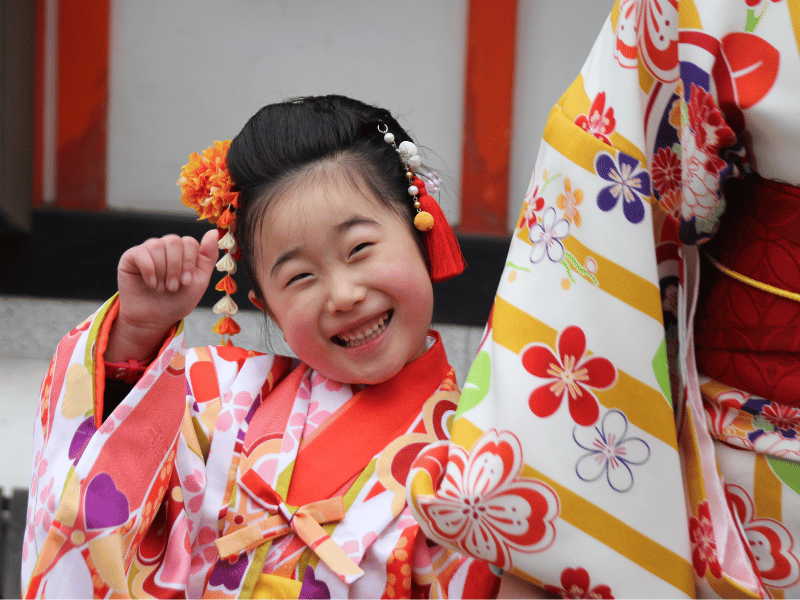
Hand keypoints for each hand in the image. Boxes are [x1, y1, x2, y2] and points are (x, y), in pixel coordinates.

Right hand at [106, 229, 218, 362]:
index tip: (186, 282)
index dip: (189, 262)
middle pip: (174, 241)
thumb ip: (208, 257)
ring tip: (161, 288)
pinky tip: (151, 283)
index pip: (189, 242)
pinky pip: (141, 253)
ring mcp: (148, 250)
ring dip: (163, 271)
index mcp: (183, 252)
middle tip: (173, 287)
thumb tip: (213, 231)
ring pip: (158, 246)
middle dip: (176, 267)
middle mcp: (166, 247)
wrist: (154, 319)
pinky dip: (149, 270)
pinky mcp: (131, 257)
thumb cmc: (177, 301)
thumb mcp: (200, 282)